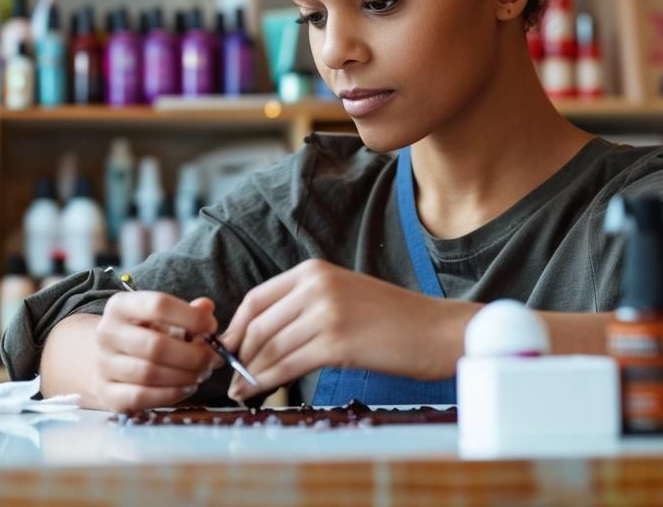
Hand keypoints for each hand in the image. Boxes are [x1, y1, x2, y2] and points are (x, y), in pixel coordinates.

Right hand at [94, 291, 224, 412]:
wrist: (108, 358)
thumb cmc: (144, 333)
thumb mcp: (162, 317)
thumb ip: (188, 312)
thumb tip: (206, 308)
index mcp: (121, 305)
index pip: (159, 305)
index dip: (191, 317)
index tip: (211, 327)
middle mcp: (107, 333)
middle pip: (156, 345)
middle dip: (193, 355)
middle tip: (212, 359)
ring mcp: (103, 364)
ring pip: (151, 374)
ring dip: (185, 376)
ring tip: (202, 373)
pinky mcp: (107, 393)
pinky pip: (142, 397)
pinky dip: (171, 394)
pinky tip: (187, 387)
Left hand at [218, 259, 467, 401]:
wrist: (436, 331)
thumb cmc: (393, 320)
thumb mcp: (343, 296)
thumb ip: (305, 306)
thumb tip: (262, 335)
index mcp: (314, 270)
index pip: (257, 298)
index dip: (236, 327)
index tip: (226, 349)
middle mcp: (316, 285)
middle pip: (258, 324)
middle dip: (238, 354)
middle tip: (228, 377)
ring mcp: (326, 312)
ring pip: (270, 347)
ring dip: (249, 373)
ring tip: (239, 390)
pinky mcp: (336, 342)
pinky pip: (287, 364)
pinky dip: (266, 381)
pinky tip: (257, 393)